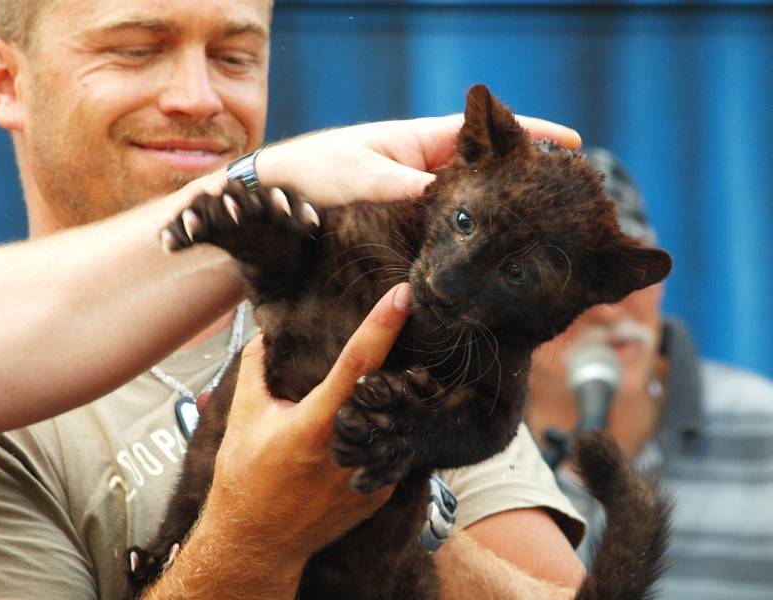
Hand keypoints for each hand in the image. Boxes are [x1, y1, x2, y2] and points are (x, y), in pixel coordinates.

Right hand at [203, 283, 412, 565]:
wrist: (256, 541)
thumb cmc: (245, 478)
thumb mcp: (243, 417)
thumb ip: (257, 368)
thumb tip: (266, 331)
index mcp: (318, 424)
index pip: (358, 362)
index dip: (383, 324)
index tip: (403, 295)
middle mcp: (352, 448)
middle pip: (391, 388)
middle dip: (401, 358)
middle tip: (405, 332)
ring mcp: (371, 473)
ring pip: (397, 420)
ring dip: (393, 398)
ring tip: (383, 385)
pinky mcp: (382, 491)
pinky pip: (391, 448)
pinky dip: (383, 433)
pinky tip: (368, 429)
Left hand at [255, 113, 580, 204]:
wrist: (273, 199)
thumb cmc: (312, 172)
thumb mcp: (360, 178)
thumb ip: (405, 188)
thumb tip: (448, 203)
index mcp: (418, 142)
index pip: (483, 132)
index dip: (529, 133)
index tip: (571, 142)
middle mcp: (423, 167)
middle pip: (485, 167)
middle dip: (524, 177)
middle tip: (566, 195)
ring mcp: (416, 194)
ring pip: (468, 200)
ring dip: (499, 209)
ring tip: (540, 227)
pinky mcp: (405, 221)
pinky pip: (445, 225)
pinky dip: (467, 234)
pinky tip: (485, 252)